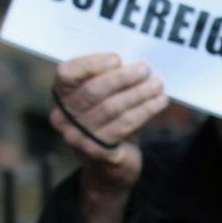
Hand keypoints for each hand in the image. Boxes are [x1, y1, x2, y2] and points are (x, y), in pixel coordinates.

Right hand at [49, 52, 167, 222]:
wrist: (108, 164)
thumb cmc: (109, 119)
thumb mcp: (105, 96)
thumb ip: (112, 78)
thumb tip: (137, 61)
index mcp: (62, 94)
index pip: (67, 72)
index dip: (91, 63)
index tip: (117, 58)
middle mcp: (63, 116)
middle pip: (93, 90)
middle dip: (122, 78)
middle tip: (145, 69)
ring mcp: (77, 136)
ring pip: (111, 107)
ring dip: (138, 93)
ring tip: (157, 84)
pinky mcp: (96, 151)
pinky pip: (124, 125)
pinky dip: (145, 110)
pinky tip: (159, 102)